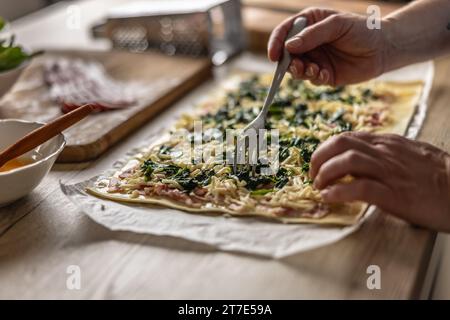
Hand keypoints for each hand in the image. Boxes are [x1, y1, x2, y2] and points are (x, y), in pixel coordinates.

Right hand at [268, 8, 388, 85]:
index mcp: (308, 23)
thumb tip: (288, 47)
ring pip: (296, 69)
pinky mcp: (323, 74)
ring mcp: (315, 59)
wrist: (383, 49)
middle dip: (288, 62)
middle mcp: (308, 42)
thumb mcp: (337, 25)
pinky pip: (311, 79)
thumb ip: (312, 35)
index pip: (284, 32)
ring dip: (301, 72)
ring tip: (315, 70)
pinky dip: (315, 78)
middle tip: (298, 66)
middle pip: (286, 54)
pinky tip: (325, 74)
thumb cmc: (362, 30)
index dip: (275, 43)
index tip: (274, 55)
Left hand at [309, 132, 449, 231]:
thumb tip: (359, 158)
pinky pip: (360, 187)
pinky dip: (339, 191)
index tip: (318, 163)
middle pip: (341, 143)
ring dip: (325, 174)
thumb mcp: (409, 154)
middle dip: (319, 157)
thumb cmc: (438, 175)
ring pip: (347, 161)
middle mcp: (386, 152)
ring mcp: (390, 172)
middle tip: (313, 175)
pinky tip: (330, 197)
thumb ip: (384, 153)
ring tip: (319, 187)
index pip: (348, 137)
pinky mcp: (395, 193)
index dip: (326, 149)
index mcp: (388, 143)